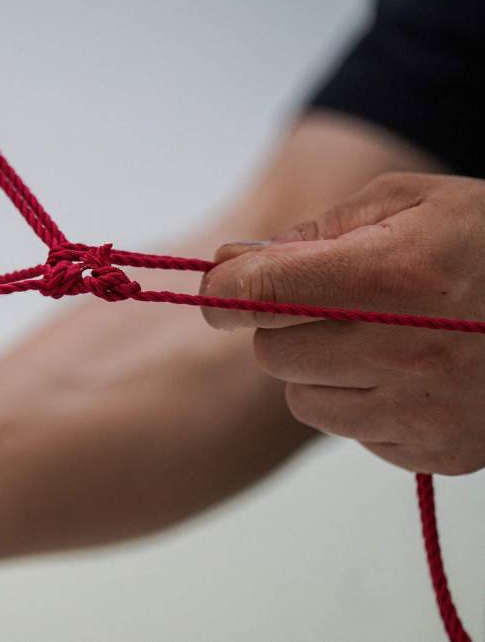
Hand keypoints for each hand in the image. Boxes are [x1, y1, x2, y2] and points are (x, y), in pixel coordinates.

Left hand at [201, 173, 484, 474]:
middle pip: (272, 352)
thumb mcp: (409, 202)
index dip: (224, 290)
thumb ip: (314, 231)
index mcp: (390, 275)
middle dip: (285, 325)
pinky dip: (361, 404)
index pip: (261, 292)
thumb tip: (232, 262)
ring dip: (319, 369)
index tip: (219, 290)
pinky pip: (349, 431)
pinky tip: (409, 374)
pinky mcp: (436, 452)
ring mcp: (423, 411)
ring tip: (378, 339)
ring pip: (302, 399)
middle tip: (333, 303)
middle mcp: (404, 352)